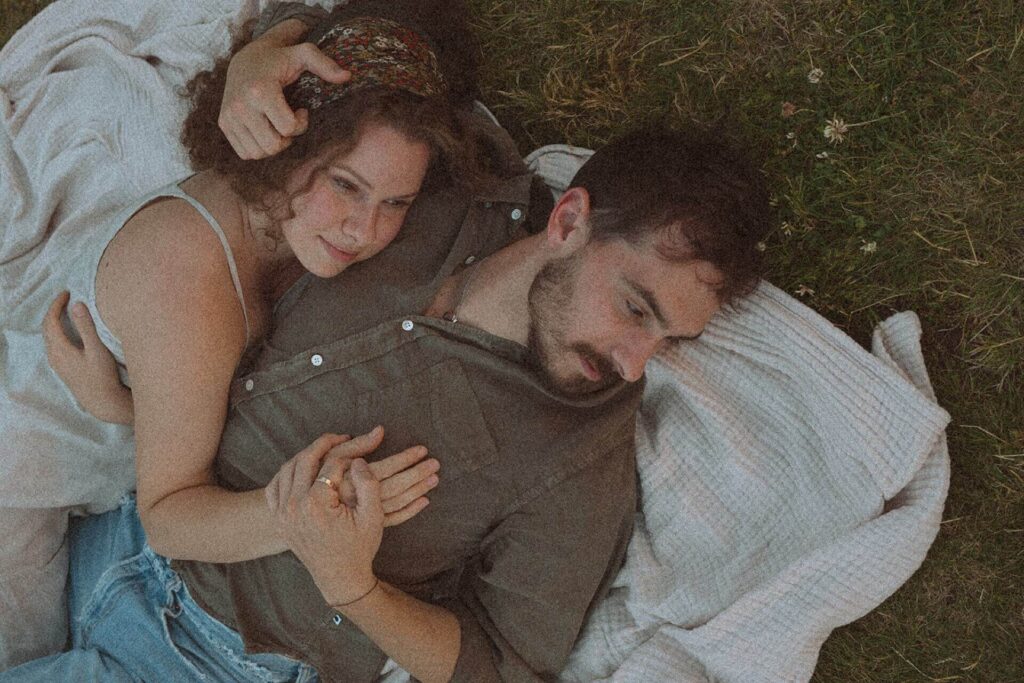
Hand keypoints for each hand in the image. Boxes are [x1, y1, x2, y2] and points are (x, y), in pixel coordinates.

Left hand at [42, 292, 133, 424]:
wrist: (102, 402)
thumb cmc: (102, 376)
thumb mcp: (97, 349)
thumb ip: (86, 327)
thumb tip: (77, 305)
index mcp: (60, 349)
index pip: (51, 320)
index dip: (56, 304)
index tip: (66, 292)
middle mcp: (54, 356)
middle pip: (47, 328)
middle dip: (54, 311)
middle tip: (65, 298)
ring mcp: (57, 364)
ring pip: (49, 337)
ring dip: (55, 322)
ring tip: (66, 312)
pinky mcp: (62, 369)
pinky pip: (54, 345)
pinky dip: (58, 332)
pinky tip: (68, 333)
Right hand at [219, 20, 349, 159]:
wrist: (244, 59)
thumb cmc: (279, 59)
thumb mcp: (303, 54)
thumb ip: (325, 64)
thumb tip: (348, 77)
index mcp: (260, 91)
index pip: (287, 129)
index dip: (300, 124)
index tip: (302, 110)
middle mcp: (240, 106)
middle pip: (272, 146)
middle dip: (287, 139)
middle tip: (289, 122)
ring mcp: (229, 117)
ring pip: (258, 153)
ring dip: (273, 145)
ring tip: (277, 126)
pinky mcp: (224, 124)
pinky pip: (245, 153)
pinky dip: (258, 147)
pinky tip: (265, 130)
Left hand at [266, 432, 384, 604]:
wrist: (340, 577)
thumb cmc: (359, 548)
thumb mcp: (373, 518)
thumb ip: (368, 485)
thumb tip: (358, 461)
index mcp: (316, 504)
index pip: (331, 465)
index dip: (350, 453)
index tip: (364, 449)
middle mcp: (294, 506)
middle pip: (305, 460)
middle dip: (324, 444)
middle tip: (342, 437)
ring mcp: (282, 513)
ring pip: (288, 469)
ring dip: (306, 455)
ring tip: (325, 449)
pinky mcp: (278, 519)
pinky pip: (275, 486)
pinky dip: (287, 472)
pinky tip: (302, 468)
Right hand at [318, 427, 438, 526]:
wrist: (303, 519)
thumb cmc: (315, 483)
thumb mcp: (332, 460)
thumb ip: (356, 445)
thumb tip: (380, 430)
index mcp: (350, 481)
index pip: (384, 468)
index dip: (405, 458)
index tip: (422, 450)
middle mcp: (357, 500)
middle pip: (394, 486)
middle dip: (417, 473)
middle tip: (435, 463)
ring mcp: (362, 516)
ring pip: (396, 503)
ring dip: (417, 490)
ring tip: (434, 478)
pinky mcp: (365, 527)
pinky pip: (393, 520)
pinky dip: (410, 511)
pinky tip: (425, 501)